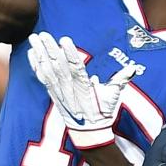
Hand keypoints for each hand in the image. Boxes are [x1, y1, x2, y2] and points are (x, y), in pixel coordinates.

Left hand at [26, 32, 134, 148]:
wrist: (88, 131)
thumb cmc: (101, 112)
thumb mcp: (113, 96)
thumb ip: (121, 80)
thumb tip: (133, 68)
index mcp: (84, 87)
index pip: (77, 68)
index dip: (70, 54)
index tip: (65, 40)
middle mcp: (69, 88)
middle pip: (59, 66)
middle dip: (50, 50)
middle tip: (43, 34)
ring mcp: (59, 91)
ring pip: (48, 70)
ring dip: (40, 54)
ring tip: (34, 39)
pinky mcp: (53, 93)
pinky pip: (42, 78)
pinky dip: (36, 65)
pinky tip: (32, 54)